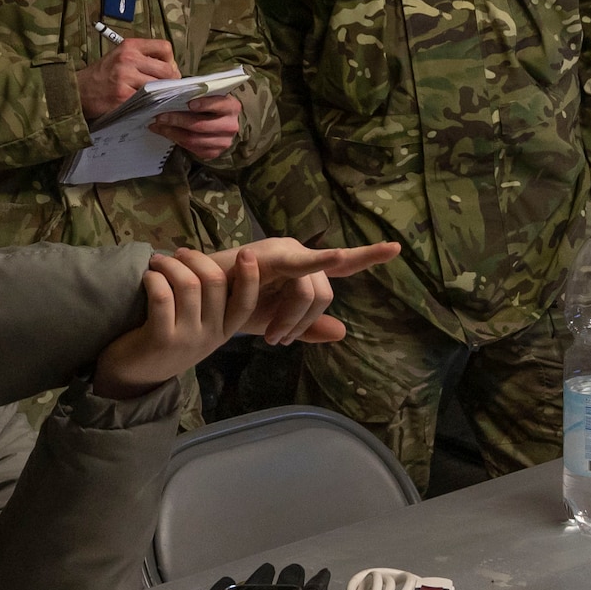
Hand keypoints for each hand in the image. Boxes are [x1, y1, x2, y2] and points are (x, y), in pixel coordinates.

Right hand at [78, 37, 178, 120]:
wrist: (78, 90)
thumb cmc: (102, 74)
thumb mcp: (120, 56)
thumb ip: (143, 58)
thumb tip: (171, 70)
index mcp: (129, 46)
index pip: (164, 47)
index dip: (171, 61)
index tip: (167, 70)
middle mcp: (128, 59)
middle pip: (167, 69)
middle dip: (171, 81)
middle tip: (166, 88)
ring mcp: (125, 78)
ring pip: (159, 86)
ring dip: (161, 94)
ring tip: (154, 97)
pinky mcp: (122, 96)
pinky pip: (147, 100)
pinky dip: (149, 104)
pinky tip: (144, 104)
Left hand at [93, 250, 260, 398]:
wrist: (134, 377)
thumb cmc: (167, 344)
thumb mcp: (197, 330)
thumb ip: (209, 305)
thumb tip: (208, 264)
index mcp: (224, 331)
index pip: (246, 303)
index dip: (250, 276)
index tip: (245, 253)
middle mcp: (210, 335)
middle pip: (215, 283)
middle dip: (196, 259)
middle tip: (178, 254)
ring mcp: (187, 338)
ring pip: (189, 285)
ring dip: (171, 265)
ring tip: (158, 262)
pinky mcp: (162, 338)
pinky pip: (162, 296)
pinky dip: (154, 279)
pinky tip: (148, 277)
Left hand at [150, 94, 240, 160]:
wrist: (223, 124)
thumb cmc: (212, 105)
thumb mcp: (210, 96)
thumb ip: (198, 94)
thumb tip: (174, 91)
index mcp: (232, 107)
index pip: (219, 104)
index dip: (205, 104)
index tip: (189, 103)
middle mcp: (230, 126)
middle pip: (201, 125)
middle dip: (177, 120)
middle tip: (160, 116)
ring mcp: (223, 142)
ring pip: (193, 139)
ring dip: (172, 132)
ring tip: (158, 125)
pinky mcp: (214, 153)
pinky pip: (191, 148)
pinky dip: (176, 139)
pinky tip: (166, 133)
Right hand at [206, 237, 401, 345]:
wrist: (195, 301)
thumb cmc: (231, 306)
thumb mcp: (274, 323)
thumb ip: (307, 328)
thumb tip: (342, 332)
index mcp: (302, 271)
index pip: (342, 265)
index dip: (367, 256)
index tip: (396, 249)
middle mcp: (298, 255)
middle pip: (324, 295)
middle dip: (303, 324)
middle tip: (276, 340)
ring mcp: (285, 251)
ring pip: (310, 291)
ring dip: (291, 320)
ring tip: (267, 334)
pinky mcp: (269, 254)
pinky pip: (300, 263)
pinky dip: (319, 260)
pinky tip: (335, 256)